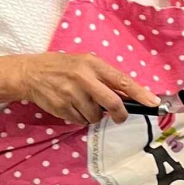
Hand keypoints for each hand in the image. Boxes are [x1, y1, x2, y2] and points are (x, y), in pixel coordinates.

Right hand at [0, 53, 160, 125]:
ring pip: (95, 116)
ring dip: (94, 115)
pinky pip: (80, 120)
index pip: (122, 81)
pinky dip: (80, 118)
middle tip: (119, 117)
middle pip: (112, 103)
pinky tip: (71, 106)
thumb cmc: (64, 67)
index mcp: (93, 64)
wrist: (30, 73)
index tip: (153, 103)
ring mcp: (71, 94)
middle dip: (119, 114)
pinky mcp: (61, 107)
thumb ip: (106, 78)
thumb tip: (129, 96)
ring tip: (83, 103)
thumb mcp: (86, 64)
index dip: (140, 93)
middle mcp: (83, 78)